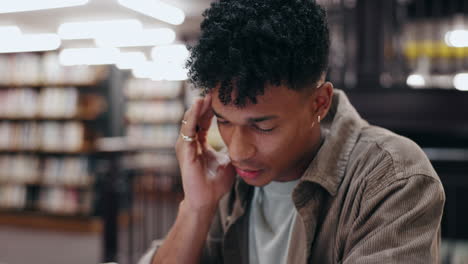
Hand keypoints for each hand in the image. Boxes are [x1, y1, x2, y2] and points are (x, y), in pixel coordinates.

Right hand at [175, 94, 235, 211]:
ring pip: (190, 120)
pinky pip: (188, 130)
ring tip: (206, 93)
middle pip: (196, 117)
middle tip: (214, 89)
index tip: (220, 97)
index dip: (211, 109)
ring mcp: (185, 147)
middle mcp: (190, 143)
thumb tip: (246, 140)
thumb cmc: (216, 183)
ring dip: (198, 106)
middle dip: (204, 104)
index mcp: (199, 144)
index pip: (203, 121)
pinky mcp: (185, 152)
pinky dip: (193, 117)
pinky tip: (199, 105)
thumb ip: (233, 149)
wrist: (207, 200)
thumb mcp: (229, 161)